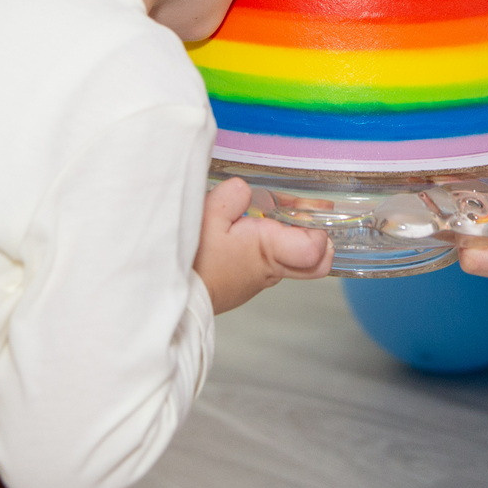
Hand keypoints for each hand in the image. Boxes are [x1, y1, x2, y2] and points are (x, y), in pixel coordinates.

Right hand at [193, 178, 331, 312]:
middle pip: (314, 260)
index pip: (317, 249)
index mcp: (270, 251)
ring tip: (263, 211)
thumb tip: (245, 190)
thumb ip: (233, 196)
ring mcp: (258, 280)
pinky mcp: (243, 283)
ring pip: (289, 259)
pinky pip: (266, 263)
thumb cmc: (191, 260)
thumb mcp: (208, 216)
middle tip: (300, 210)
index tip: (308, 207)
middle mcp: (271, 270)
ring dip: (284, 237)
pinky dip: (262, 246)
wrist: (169, 298)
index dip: (318, 227)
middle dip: (312, 234)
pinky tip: (242, 230)